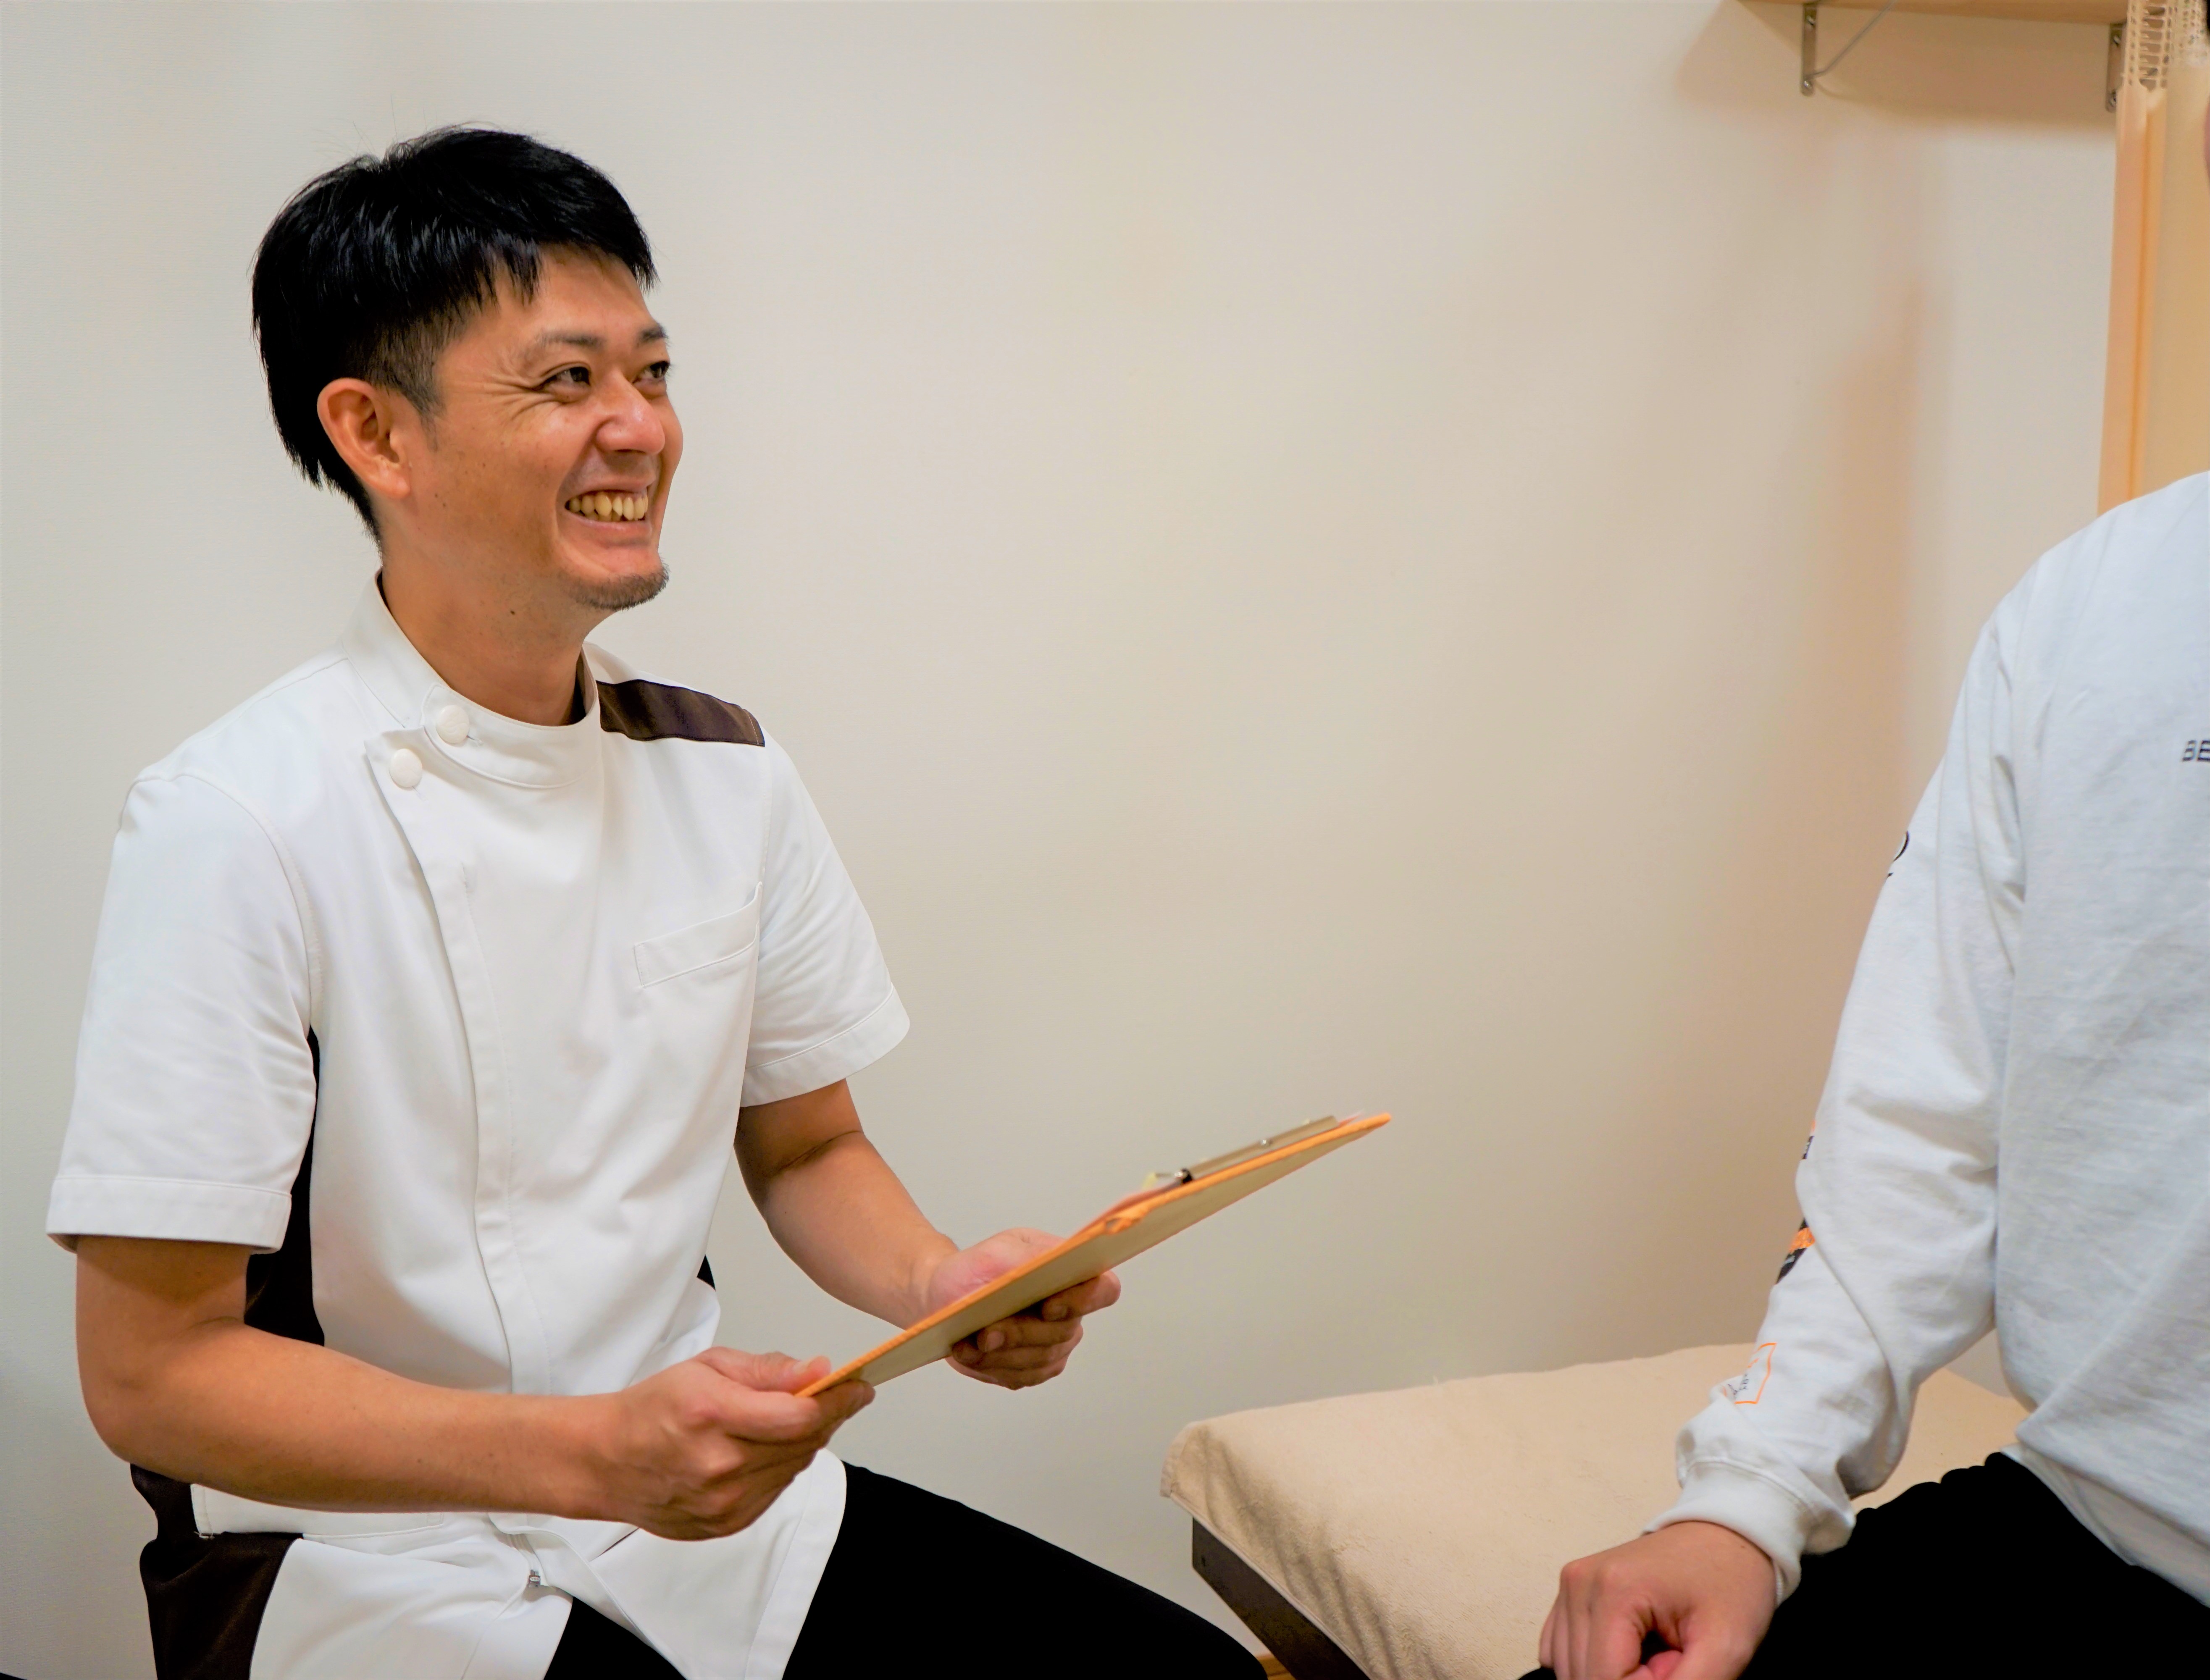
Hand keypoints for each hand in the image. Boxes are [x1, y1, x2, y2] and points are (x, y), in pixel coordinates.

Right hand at [578, 1348, 872, 1539]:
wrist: (605, 1461)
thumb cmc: (652, 1408)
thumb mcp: (708, 1367)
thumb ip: (767, 1371)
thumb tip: (816, 1371)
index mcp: (713, 1416)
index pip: (800, 1415)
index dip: (839, 1400)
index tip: (860, 1387)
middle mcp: (719, 1465)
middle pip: (803, 1443)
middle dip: (828, 1416)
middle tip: (839, 1395)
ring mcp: (723, 1502)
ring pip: (794, 1468)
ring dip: (805, 1442)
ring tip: (796, 1418)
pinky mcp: (725, 1525)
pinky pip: (775, 1491)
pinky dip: (781, 1467)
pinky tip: (767, 1448)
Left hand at [922, 1228, 1119, 1389]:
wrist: (949, 1294)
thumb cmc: (978, 1267)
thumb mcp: (999, 1249)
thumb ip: (1028, 1256)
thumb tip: (1052, 1263)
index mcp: (1073, 1275)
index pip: (1104, 1289)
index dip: (1084, 1300)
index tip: (1048, 1306)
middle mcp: (1071, 1314)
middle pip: (1062, 1332)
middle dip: (1022, 1333)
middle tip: (988, 1332)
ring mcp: (1054, 1347)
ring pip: (1038, 1360)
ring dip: (1001, 1353)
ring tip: (970, 1342)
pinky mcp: (1032, 1371)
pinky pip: (1019, 1377)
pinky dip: (990, 1366)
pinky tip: (967, 1352)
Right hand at [1538, 1521, 1774, 1679]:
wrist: (1725, 1535)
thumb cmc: (1731, 1585)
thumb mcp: (1727, 1647)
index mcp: (1613, 1591)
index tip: (1680, 1666)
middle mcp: (1579, 1583)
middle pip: (1583, 1676)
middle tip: (1673, 1658)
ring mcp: (1570, 1584)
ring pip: (1568, 1669)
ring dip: (1613, 1674)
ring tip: (1656, 1652)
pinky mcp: (1570, 1590)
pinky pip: (1559, 1651)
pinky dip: (1592, 1665)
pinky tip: (1629, 1651)